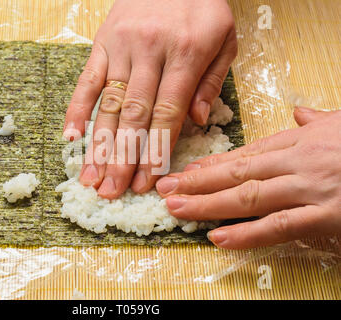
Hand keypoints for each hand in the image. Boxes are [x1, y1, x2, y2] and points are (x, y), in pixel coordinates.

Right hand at [63, 0, 236, 198]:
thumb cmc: (200, 6)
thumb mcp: (224, 38)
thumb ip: (212, 81)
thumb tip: (197, 122)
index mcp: (186, 53)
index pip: (168, 113)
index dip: (156, 151)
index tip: (148, 182)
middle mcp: (150, 52)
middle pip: (134, 116)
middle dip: (124, 159)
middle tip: (114, 192)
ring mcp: (121, 48)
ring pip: (109, 104)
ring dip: (100, 145)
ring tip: (92, 178)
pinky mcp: (101, 44)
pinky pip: (86, 81)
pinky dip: (76, 110)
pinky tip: (71, 138)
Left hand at [156, 107, 340, 248]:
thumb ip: (315, 121)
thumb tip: (298, 112)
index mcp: (300, 141)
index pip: (244, 153)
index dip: (210, 165)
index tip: (184, 171)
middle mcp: (298, 162)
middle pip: (237, 173)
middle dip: (197, 183)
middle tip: (164, 188)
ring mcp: (311, 189)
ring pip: (248, 197)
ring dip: (208, 205)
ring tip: (177, 209)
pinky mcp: (328, 216)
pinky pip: (280, 227)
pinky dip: (247, 234)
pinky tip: (218, 237)